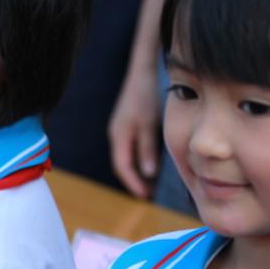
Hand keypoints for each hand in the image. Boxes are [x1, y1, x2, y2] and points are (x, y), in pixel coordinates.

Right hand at [109, 65, 160, 198]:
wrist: (142, 71)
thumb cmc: (146, 96)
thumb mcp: (149, 124)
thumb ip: (148, 149)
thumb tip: (148, 173)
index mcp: (119, 136)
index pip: (122, 167)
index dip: (133, 183)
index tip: (145, 196)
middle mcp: (117, 135)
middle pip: (123, 165)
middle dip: (135, 181)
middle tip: (149, 196)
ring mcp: (121, 130)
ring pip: (127, 157)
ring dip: (137, 172)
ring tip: (152, 184)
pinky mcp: (128, 125)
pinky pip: (131, 148)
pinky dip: (139, 160)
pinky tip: (152, 163)